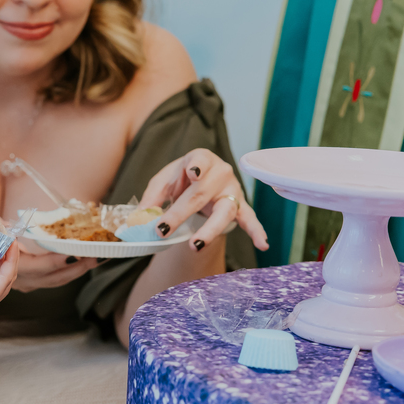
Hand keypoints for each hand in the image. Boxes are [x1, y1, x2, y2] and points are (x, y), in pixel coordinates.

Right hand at [10, 248, 99, 292]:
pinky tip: (79, 264)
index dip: (58, 260)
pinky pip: (53, 280)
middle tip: (94, 257)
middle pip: (56, 278)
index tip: (74, 250)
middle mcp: (23, 280)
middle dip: (77, 268)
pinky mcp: (31, 283)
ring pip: (56, 281)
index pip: (41, 266)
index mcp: (14, 268)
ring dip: (76, 271)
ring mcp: (28, 284)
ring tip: (93, 260)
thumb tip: (8, 222)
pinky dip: (67, 272)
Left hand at [139, 149, 269, 253]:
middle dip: (180, 213)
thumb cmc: (182, 179)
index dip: (196, 166)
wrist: (201, 181)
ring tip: (195, 245)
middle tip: (162, 230)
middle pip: (201, 194)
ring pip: (225, 210)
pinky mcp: (240, 206)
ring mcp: (233, 190)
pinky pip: (249, 219)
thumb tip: (140, 218)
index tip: (192, 174)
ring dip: (209, 230)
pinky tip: (262, 244)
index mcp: (200, 159)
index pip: (199, 160)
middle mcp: (220, 172)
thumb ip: (152, 197)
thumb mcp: (164, 182)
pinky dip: (257, 231)